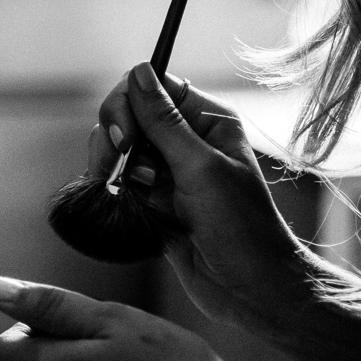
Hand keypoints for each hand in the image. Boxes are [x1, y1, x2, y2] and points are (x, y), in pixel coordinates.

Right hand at [89, 63, 312, 335]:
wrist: (248, 289)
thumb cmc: (241, 228)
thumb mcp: (200, 167)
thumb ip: (163, 120)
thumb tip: (138, 72)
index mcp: (209, 123)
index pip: (155, 89)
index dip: (129, 105)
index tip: (124, 137)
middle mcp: (187, 143)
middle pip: (128, 116)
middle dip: (115, 138)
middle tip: (117, 166)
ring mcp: (167, 173)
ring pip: (118, 150)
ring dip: (111, 166)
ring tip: (123, 190)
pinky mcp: (151, 201)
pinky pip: (118, 181)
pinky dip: (112, 189)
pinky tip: (122, 202)